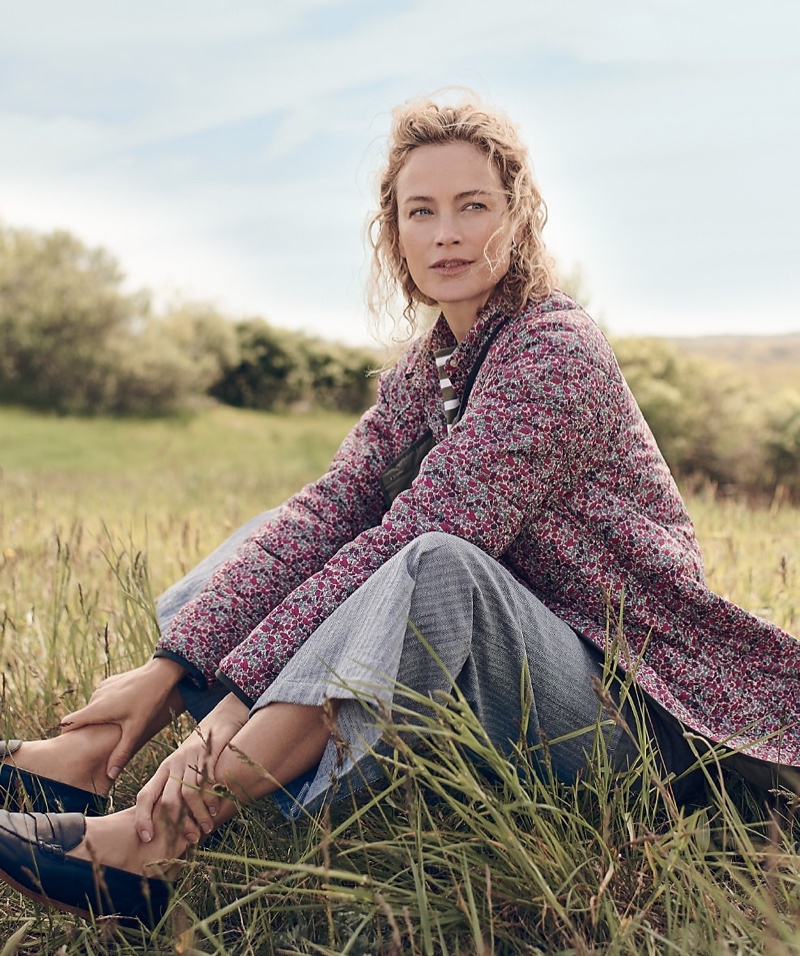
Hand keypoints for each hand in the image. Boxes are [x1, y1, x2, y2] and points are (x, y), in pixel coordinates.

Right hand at [59, 657, 186, 780]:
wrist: (160, 673)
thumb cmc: (148, 701)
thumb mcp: (135, 730)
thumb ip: (121, 753)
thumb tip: (110, 775)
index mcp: (95, 709)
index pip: (67, 723)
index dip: (66, 736)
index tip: (71, 746)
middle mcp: (95, 697)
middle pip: (81, 717)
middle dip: (87, 730)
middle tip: (98, 743)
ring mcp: (102, 687)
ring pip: (94, 708)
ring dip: (99, 718)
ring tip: (115, 728)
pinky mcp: (111, 682)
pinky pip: (103, 698)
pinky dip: (108, 706)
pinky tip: (124, 711)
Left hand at [133, 693, 248, 844]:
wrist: (222, 718)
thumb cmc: (201, 750)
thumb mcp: (183, 766)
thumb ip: (177, 788)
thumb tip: (171, 822)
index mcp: (163, 770)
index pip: (145, 796)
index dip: (142, 818)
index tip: (146, 838)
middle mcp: (173, 764)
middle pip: (167, 799)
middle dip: (177, 823)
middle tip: (190, 838)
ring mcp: (190, 759)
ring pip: (189, 794)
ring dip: (198, 815)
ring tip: (207, 827)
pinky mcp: (208, 754)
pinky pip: (207, 782)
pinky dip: (211, 799)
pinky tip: (216, 809)